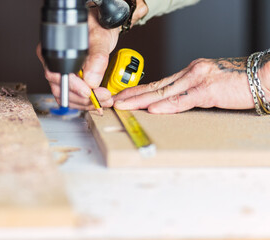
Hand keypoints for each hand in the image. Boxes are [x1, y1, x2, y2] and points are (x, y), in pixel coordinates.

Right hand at [37, 0, 148, 109]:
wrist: (102, 27)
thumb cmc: (96, 26)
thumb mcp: (99, 39)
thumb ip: (96, 59)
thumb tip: (91, 80)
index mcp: (54, 49)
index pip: (56, 74)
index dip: (72, 86)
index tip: (88, 91)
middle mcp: (54, 63)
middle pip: (60, 89)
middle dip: (82, 98)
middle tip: (102, 98)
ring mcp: (62, 73)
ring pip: (67, 96)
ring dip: (85, 103)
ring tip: (103, 101)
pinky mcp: (71, 81)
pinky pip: (73, 97)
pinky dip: (85, 103)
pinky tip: (97, 102)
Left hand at [113, 57, 269, 113]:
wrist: (263, 78)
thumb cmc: (237, 84)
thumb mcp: (208, 86)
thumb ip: (190, 93)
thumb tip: (171, 105)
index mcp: (189, 72)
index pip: (158, 83)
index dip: (139, 91)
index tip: (124, 97)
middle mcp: (190, 72)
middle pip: (155, 86)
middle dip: (132, 95)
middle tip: (114, 101)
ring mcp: (198, 79)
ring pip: (163, 92)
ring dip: (141, 100)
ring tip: (124, 106)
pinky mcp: (208, 90)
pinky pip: (183, 99)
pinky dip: (167, 105)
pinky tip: (153, 109)